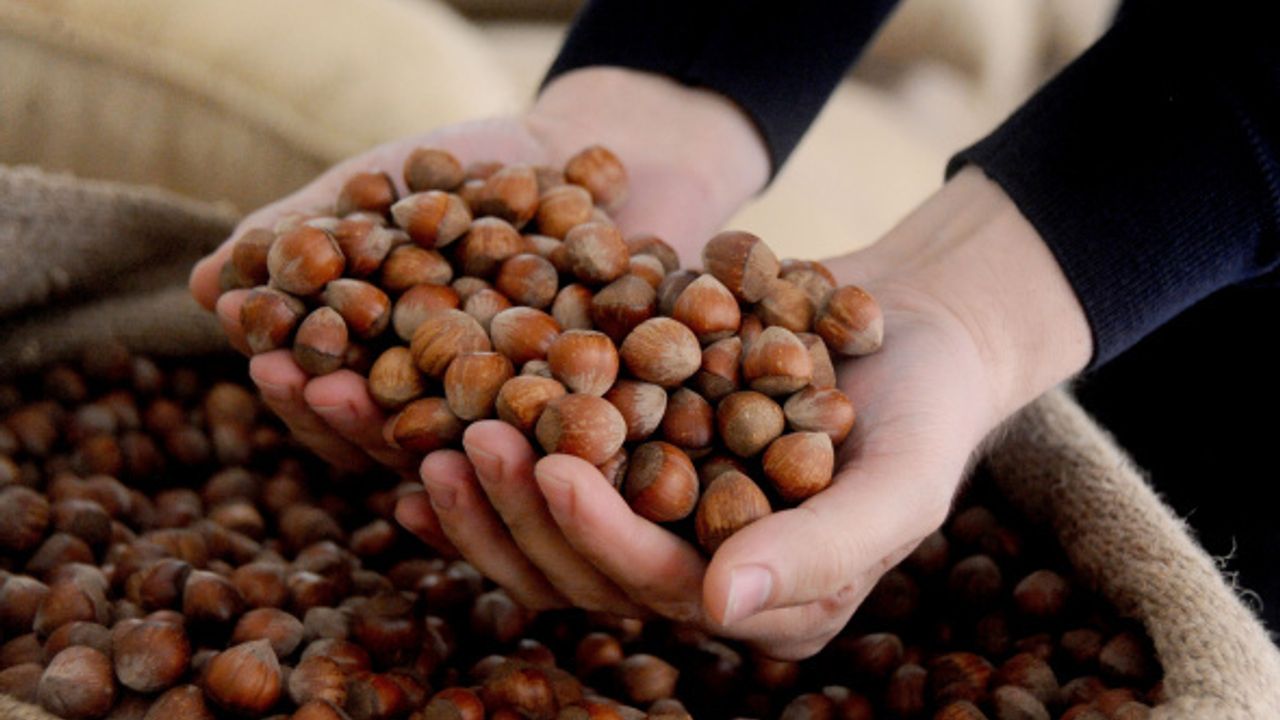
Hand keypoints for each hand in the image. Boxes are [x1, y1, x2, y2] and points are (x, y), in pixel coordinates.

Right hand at [185, 68, 768, 506]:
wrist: (608, 153)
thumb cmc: (483, 170)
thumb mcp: (390, 187)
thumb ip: (308, 232)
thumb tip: (205, 283)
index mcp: (396, 378)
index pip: (335, 401)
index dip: (300, 383)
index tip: (267, 354)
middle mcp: (459, 418)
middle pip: (398, 438)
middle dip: (352, 414)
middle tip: (314, 383)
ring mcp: (532, 424)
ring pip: (476, 445)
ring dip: (435, 432)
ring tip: (397, 405)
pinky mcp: (610, 421)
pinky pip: (577, 435)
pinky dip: (547, 432)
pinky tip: (514, 431)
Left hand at [396, 167, 1092, 657]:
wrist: (918, 326)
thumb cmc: (929, 408)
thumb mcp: (901, 481)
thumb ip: (825, 550)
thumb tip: (715, 611)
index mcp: (759, 603)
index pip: (657, 585)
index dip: (598, 535)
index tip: (550, 464)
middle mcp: (696, 574)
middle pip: (582, 565)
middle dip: (519, 508)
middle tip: (464, 437)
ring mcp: (660, 516)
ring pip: (548, 525)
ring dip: (488, 484)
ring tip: (426, 426)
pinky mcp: (634, 456)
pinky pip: (551, 458)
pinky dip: (498, 440)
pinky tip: (431, 411)